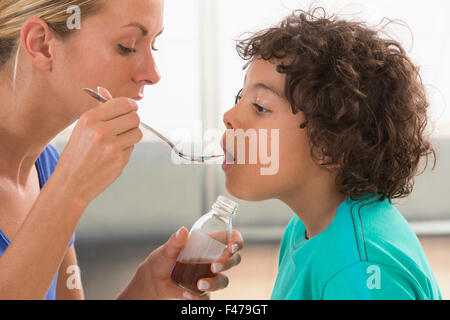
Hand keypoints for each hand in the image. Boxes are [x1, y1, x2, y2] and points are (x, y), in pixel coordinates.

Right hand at [54, 87, 142, 204]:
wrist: (70, 183)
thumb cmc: (76, 153)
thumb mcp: (82, 128)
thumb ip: (99, 111)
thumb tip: (105, 90)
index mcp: (90, 119)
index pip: (123, 103)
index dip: (131, 105)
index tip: (131, 108)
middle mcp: (101, 131)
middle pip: (135, 117)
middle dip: (133, 121)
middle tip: (125, 126)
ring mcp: (112, 147)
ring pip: (137, 132)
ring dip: (132, 135)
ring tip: (118, 140)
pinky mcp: (120, 161)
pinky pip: (132, 148)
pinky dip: (126, 150)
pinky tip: (112, 155)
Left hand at [134, 227, 243, 299]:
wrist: (154, 280)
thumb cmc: (162, 259)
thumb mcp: (167, 249)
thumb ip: (175, 241)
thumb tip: (183, 231)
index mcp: (208, 244)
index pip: (231, 238)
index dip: (236, 241)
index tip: (232, 247)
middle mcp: (213, 259)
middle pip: (233, 259)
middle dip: (228, 263)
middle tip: (214, 266)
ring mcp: (209, 276)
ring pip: (224, 280)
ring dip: (214, 283)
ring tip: (199, 284)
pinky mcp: (202, 290)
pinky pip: (208, 296)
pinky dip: (199, 297)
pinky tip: (187, 294)